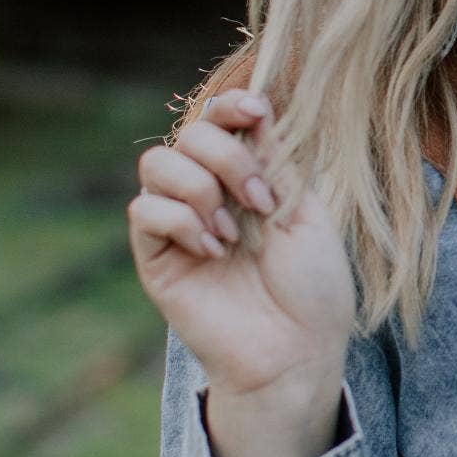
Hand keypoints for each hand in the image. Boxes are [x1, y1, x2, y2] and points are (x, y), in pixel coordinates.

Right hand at [128, 89, 356, 397]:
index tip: (254, 111)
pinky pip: (144, 210)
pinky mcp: (156, 257)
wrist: (295, 351)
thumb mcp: (306, 212)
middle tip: (262, 203)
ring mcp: (179, 224)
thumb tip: (257, 107)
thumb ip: (275, 161)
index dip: (230, 104)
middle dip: (228, 158)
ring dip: (201, 189)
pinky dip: (180, 222)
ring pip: (157, 163)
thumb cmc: (312, 289)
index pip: (220, 120)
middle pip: (189, 133)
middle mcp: (209, 193)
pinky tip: (212, 252)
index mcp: (248, 178)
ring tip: (233, 235)